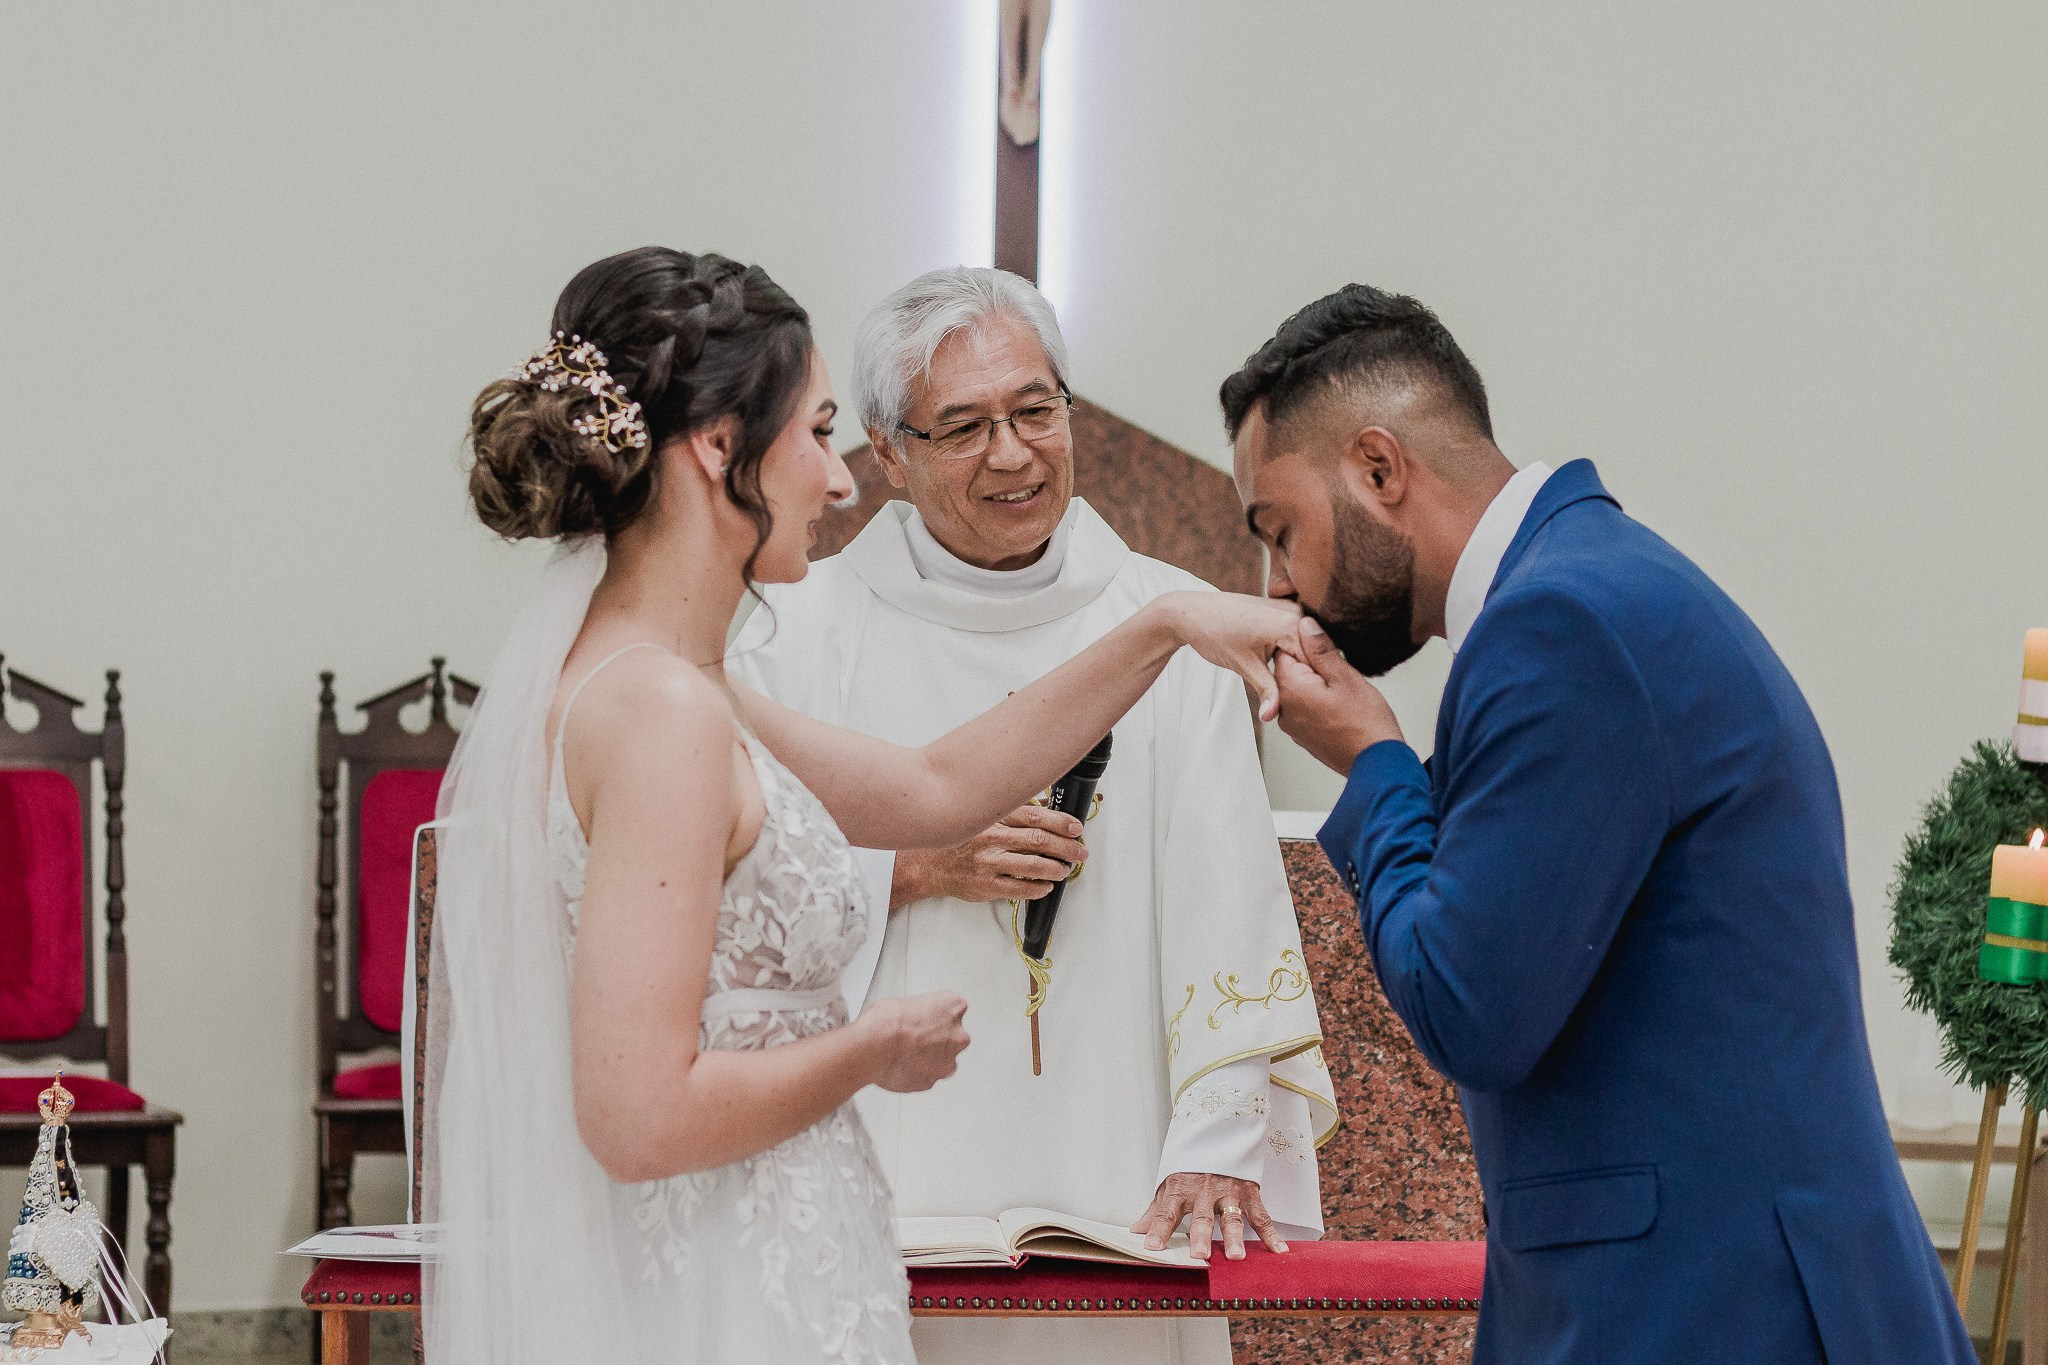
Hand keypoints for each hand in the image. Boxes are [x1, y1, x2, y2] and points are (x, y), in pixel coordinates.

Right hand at [861, 992, 969, 1091]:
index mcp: (953, 1007)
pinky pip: (929, 1077)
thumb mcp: (902, 1002)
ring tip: (906, 1053)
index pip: (955, 1008)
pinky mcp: (933, 1081)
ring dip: (930, 1059)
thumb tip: (911, 1017)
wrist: (874, 1047)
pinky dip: (918, 1074)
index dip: (937, 1015)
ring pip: (945, 1061)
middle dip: (938, 1038)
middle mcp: (957, 1035)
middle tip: (916, 1036)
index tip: (927, 1017)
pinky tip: (902, 1066)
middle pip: (954, 1037)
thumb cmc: (886, 1022)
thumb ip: (919, 1012)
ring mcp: (947, 1061)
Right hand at [893, 805, 1087, 906]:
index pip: (1034, 815)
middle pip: (1039, 840)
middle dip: (1066, 847)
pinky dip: (1039, 888)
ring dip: (1056, 868)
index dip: (1060, 821)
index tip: (1076, 827)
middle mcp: (990, 838)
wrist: (929, 865)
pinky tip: (1047, 886)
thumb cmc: (961, 840)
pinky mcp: (985, 885)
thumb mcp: (984, 818)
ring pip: (1033, 865)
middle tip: (1080, 852)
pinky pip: (1020, 889)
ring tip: (1065, 869)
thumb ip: (1014, 812)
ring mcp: (987, 863)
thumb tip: (1047, 805)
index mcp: (992, 817)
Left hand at [1131, 1172, 1285, 1261]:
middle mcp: (1205, 1191)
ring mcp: (1229, 1192)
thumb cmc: (1192, 1164)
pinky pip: (1262, 1216)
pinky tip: (1278, 1251)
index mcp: (1182, 1188)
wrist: (1219, 1133)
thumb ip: (1156, 1211)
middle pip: (1202, 1217)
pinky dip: (1272, 1235)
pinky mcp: (1249, 1194)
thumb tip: (1136, 1232)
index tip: (1152, 1247)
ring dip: (1234, 1237)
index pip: (1167, 1212)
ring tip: (1236, 1257)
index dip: (1158, 1230)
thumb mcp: (1170, 1183)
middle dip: (1201, 1236)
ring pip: (1232, 1217)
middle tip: (1199, 1255)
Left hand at [1154, 592, 1303, 721]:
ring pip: (1305, 645)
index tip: (1310, 699)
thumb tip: (1272, 716)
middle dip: (1307, 674)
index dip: (1313, 683)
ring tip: (1284, 676)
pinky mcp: (1282, 610)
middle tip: (1297, 694)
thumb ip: (1266, 691)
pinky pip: (1295, 635)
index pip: (1316, 661)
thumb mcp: (1244, 666)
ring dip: (1299, 664)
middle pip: (1312, 653)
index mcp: (1291, 624)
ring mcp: (1290, 608)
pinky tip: (1278, 662)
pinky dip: (1291, 651)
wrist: (1192, 613)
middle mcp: (1296, 612)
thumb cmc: (1214, 634)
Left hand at [1274, 618, 1403, 772]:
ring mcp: (1292, 725)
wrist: (1376, 763)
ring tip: (1343, 690)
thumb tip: (1304, 625)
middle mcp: (1284, 708)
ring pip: (1299, 689)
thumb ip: (1321, 650)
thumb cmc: (1365, 722)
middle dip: (1312, 664)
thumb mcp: (1345, 677)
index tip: (1330, 650)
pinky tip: (1340, 705)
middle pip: (1290, 670)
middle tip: (1341, 671)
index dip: (1308, 644)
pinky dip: (1318, 701)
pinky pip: (1305, 707)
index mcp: (1290, 689)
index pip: (1285, 649)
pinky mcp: (1303, 735)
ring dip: (1317, 683)